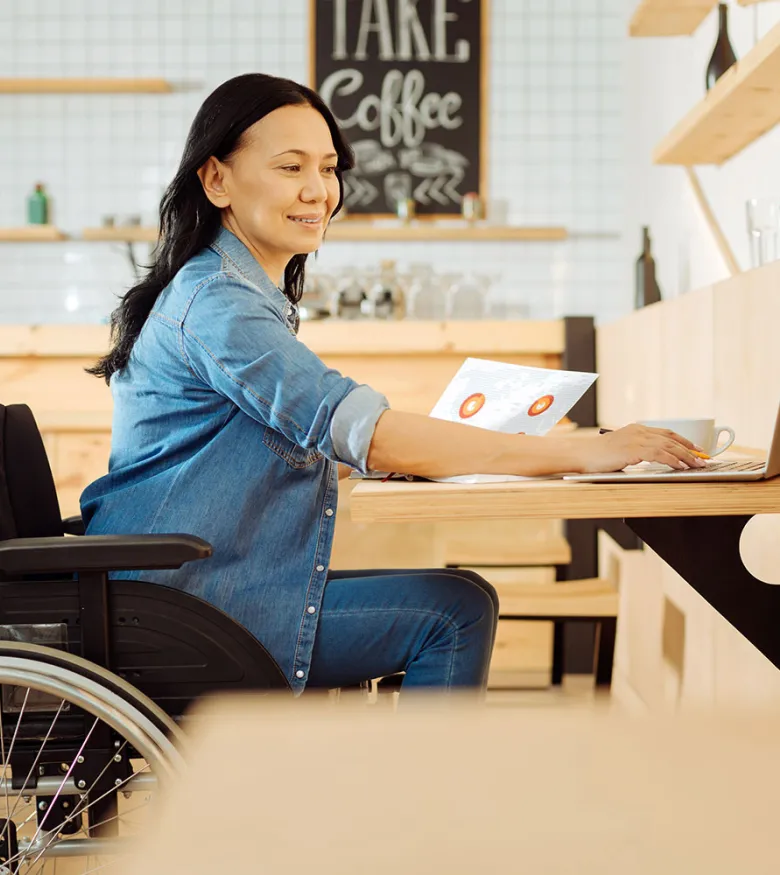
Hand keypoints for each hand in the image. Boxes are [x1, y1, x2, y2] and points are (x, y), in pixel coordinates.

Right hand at [574, 424, 707, 473]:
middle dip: (690, 449)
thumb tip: (655, 460)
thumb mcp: (621, 450)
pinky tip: (680, 466)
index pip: (667, 433)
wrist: (581, 455)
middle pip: (671, 438)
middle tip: (704, 459)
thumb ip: (637, 452)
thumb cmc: (598, 456)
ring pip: (668, 445)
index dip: (684, 441)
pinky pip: (659, 454)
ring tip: (697, 465)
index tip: (697, 450)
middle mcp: (639, 431)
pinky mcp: (632, 449)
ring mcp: (636, 439)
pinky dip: (672, 460)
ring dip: (686, 456)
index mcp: (637, 430)